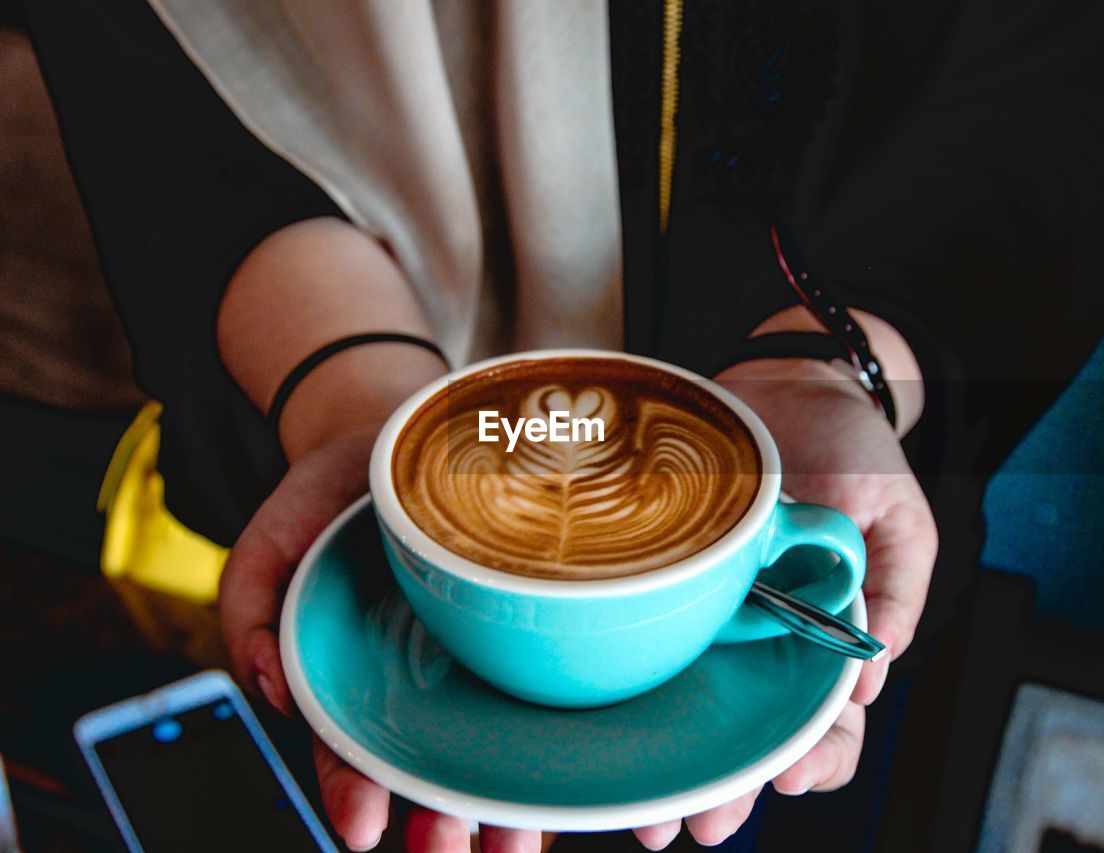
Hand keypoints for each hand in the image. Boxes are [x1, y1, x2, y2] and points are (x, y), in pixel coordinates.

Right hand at [221, 425, 547, 851]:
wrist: (394, 431)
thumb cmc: (327, 496)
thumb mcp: (271, 539)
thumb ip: (248, 607)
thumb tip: (267, 688)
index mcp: (354, 677)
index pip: (351, 751)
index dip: (352, 792)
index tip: (362, 829)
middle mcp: (418, 680)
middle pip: (431, 766)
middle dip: (440, 820)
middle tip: (453, 847)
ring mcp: (474, 659)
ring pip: (494, 749)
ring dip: (507, 806)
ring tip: (519, 844)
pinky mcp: (523, 629)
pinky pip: (545, 693)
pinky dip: (561, 742)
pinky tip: (581, 775)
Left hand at [631, 358, 937, 849]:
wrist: (789, 381)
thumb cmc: (854, 445)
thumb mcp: (898, 512)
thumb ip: (896, 585)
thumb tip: (877, 668)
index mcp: (830, 631)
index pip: (833, 717)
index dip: (819, 755)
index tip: (797, 774)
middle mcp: (769, 634)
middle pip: (753, 729)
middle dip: (732, 785)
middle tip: (704, 823)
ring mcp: (716, 612)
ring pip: (696, 705)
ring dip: (673, 761)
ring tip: (648, 811)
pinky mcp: (670, 578)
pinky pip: (650, 638)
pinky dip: (629, 690)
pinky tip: (602, 732)